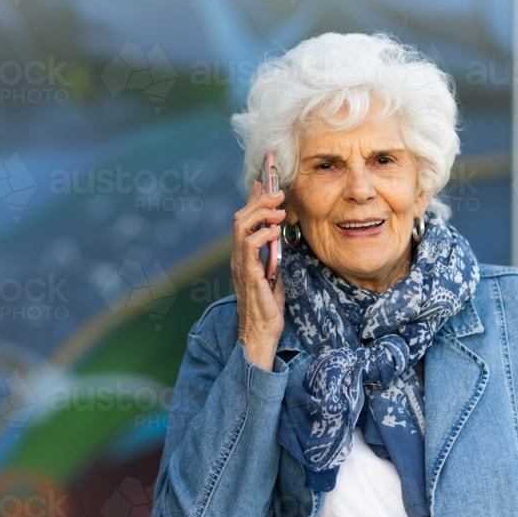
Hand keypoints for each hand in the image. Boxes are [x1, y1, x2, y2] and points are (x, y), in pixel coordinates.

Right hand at [231, 180, 286, 368]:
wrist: (261, 333)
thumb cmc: (268, 307)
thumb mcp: (273, 274)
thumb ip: (273, 255)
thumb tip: (279, 236)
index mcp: (244, 256)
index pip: (245, 220)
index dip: (254, 199)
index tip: (265, 182)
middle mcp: (238, 258)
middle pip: (241, 218)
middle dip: (259, 200)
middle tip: (278, 191)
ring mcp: (241, 265)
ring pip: (241, 227)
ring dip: (260, 213)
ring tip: (279, 208)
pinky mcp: (248, 275)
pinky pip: (250, 247)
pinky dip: (262, 234)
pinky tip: (275, 231)